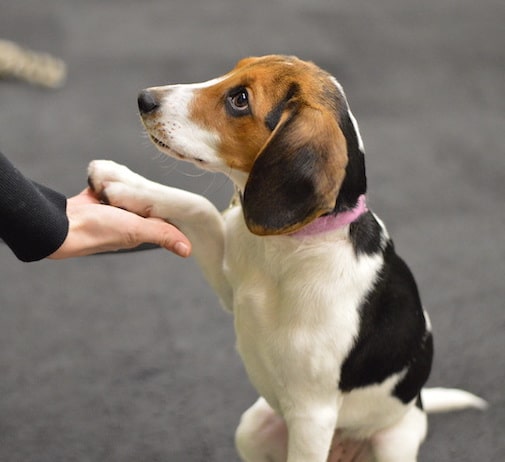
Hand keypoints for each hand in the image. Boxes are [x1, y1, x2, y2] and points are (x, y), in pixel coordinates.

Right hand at [49, 188, 190, 258]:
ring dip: (126, 188)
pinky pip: (104, 188)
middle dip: (145, 195)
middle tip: (146, 186)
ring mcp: (108, 212)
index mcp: (138, 231)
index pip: (160, 219)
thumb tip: (188, 250)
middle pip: (142, 205)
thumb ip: (162, 235)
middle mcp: (125, 223)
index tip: (175, 200)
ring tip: (127, 182)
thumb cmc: (99, 229)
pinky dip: (106, 182)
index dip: (167, 210)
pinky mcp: (92, 202)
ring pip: (124, 195)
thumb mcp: (137, 230)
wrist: (60, 224)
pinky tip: (108, 178)